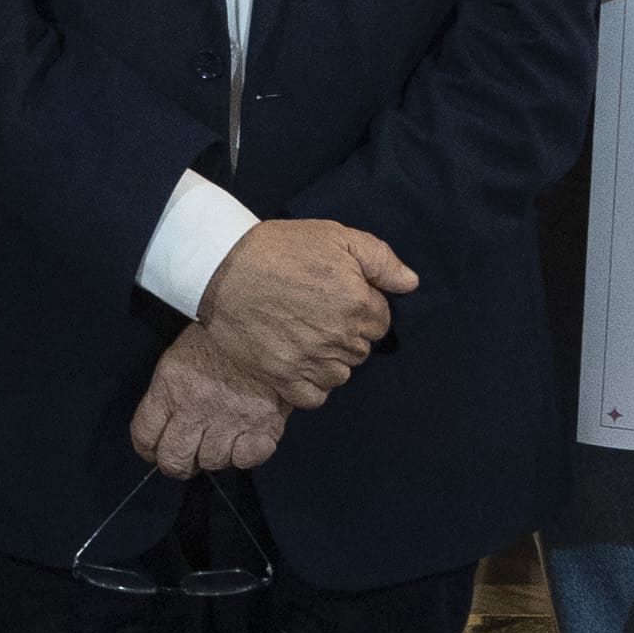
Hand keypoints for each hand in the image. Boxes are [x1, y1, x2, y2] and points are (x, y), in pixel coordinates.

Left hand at [133, 325, 294, 476]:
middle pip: (174, 461)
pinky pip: (246, 459)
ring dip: (215, 454)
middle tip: (189, 453)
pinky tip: (246, 437)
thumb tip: (163, 428)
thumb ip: (169, 393)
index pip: (144, 436)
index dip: (149, 449)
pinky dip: (245, 454)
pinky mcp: (264, 424)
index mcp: (170, 386)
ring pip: (211, 462)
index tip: (157, 448)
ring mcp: (230, 419)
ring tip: (222, 436)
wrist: (269, 321)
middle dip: (179, 463)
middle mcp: (196, 407)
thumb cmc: (221, 336)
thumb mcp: (181, 355)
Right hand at [194, 214, 414, 404]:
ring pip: (341, 374)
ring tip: (308, 337)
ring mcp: (310, 361)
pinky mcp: (282, 377)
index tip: (339, 296)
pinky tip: (302, 364)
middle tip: (318, 312)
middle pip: (361, 348)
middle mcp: (339, 338)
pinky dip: (313, 385)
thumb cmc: (280, 248)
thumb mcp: (337, 236)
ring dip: (331, 359)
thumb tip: (411, 283)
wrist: (222, 267)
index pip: (381, 321)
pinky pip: (314, 397)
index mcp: (358, 303)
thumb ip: (381, 259)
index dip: (363, 307)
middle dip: (347, 333)